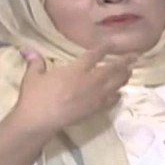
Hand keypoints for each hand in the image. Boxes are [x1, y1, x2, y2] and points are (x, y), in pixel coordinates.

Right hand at [11, 45, 135, 134]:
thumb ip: (36, 62)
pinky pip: (110, 101)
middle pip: (112, 69)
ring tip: (130, 72)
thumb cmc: (35, 97)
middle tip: (135, 56)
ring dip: (123, 77)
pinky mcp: (93, 111)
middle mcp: (89, 82)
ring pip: (114, 85)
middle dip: (124, 62)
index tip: (112, 43)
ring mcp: (93, 97)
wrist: (39, 121)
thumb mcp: (33, 76)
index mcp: (76, 70)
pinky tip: (120, 94)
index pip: (94, 55)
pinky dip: (116, 96)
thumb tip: (29, 50)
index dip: (104, 48)